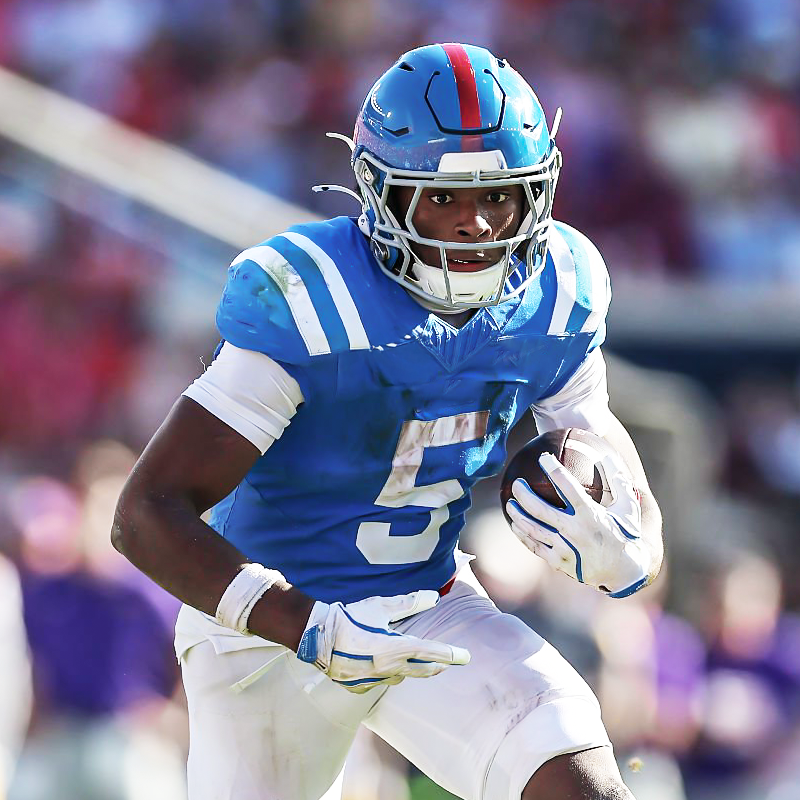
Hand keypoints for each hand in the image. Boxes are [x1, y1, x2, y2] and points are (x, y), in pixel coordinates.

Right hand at [296, 590, 470, 691]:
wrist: (316, 635)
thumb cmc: (349, 616)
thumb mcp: (380, 606)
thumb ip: (409, 603)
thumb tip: (434, 597)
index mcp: (395, 647)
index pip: (431, 652)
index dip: (451, 654)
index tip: (465, 657)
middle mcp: (388, 668)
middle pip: (422, 670)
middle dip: (436, 665)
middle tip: (447, 661)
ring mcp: (374, 680)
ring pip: (401, 677)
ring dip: (410, 668)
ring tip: (416, 660)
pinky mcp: (360, 688)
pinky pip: (381, 682)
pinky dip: (386, 673)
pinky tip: (383, 665)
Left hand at [506, 452, 649, 596]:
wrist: (625, 572)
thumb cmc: (625, 534)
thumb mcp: (628, 506)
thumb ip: (618, 480)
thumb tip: (606, 454)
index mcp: (591, 515)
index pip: (567, 485)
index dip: (552, 469)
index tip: (543, 457)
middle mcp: (575, 531)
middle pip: (539, 509)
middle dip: (523, 493)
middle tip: (516, 483)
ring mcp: (565, 548)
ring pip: (533, 528)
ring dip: (517, 514)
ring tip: (510, 503)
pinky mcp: (559, 562)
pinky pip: (535, 546)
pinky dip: (523, 535)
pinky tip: (516, 525)